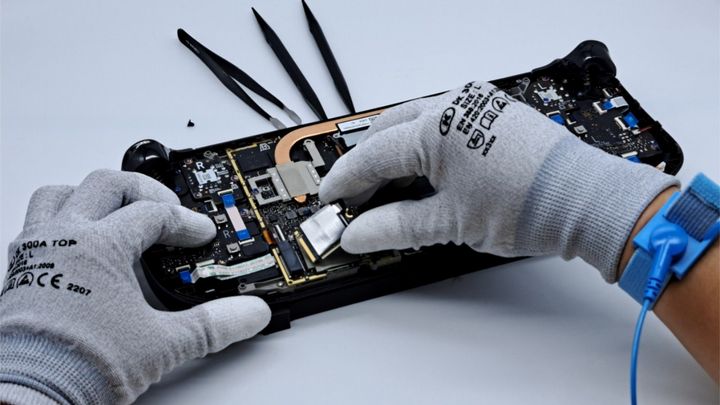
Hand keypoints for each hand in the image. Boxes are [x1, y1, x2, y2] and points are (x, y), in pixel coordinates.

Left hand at [0, 170, 269, 403]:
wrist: (28, 396)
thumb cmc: (80, 366)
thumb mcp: (162, 345)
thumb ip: (212, 325)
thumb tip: (248, 314)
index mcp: (100, 246)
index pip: (154, 214)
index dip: (186, 221)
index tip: (201, 235)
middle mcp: (65, 238)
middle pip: (108, 185)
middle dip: (145, 192)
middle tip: (167, 210)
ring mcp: (38, 251)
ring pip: (61, 194)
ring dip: (94, 196)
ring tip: (117, 211)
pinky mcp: (21, 272)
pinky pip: (37, 224)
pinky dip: (64, 222)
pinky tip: (81, 246)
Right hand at [320, 81, 676, 280]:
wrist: (585, 199)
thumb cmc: (529, 206)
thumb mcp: (451, 223)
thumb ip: (396, 227)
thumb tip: (359, 233)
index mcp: (435, 129)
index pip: (373, 157)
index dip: (345, 182)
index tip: (330, 200)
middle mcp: (452, 107)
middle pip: (387, 133)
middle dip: (366, 166)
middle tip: (354, 199)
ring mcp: (474, 106)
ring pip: (413, 125)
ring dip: (393, 155)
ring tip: (385, 191)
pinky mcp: (491, 114)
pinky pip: (441, 125)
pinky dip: (421, 148)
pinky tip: (420, 174)